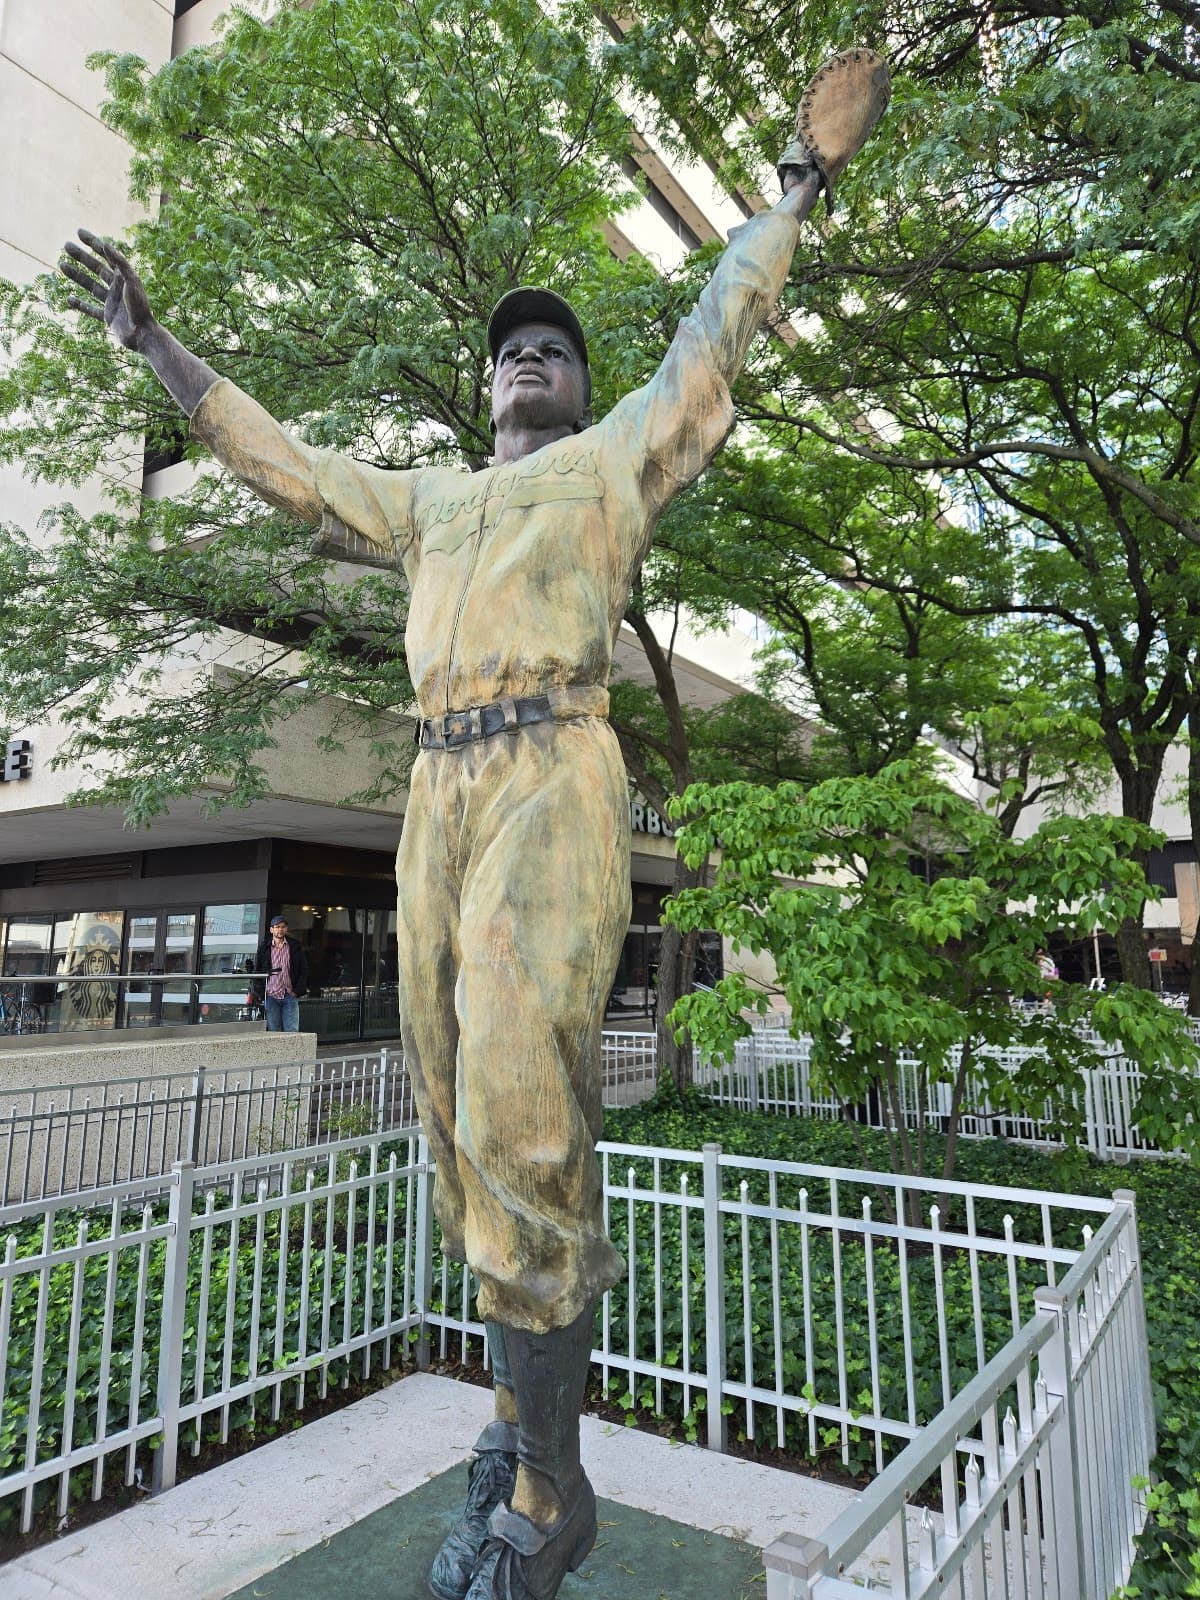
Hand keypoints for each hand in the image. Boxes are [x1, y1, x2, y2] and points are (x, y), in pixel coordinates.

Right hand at [59, 228, 157, 350]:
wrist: (143, 334)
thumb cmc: (140, 308)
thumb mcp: (131, 282)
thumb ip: (120, 263)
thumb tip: (105, 245)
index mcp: (124, 277)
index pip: (107, 255)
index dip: (93, 243)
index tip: (78, 232)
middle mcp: (117, 288)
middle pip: (96, 268)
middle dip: (81, 257)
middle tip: (66, 245)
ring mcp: (112, 302)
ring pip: (91, 286)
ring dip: (76, 275)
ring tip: (62, 265)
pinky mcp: (108, 317)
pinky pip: (91, 309)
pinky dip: (80, 304)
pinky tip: (69, 299)